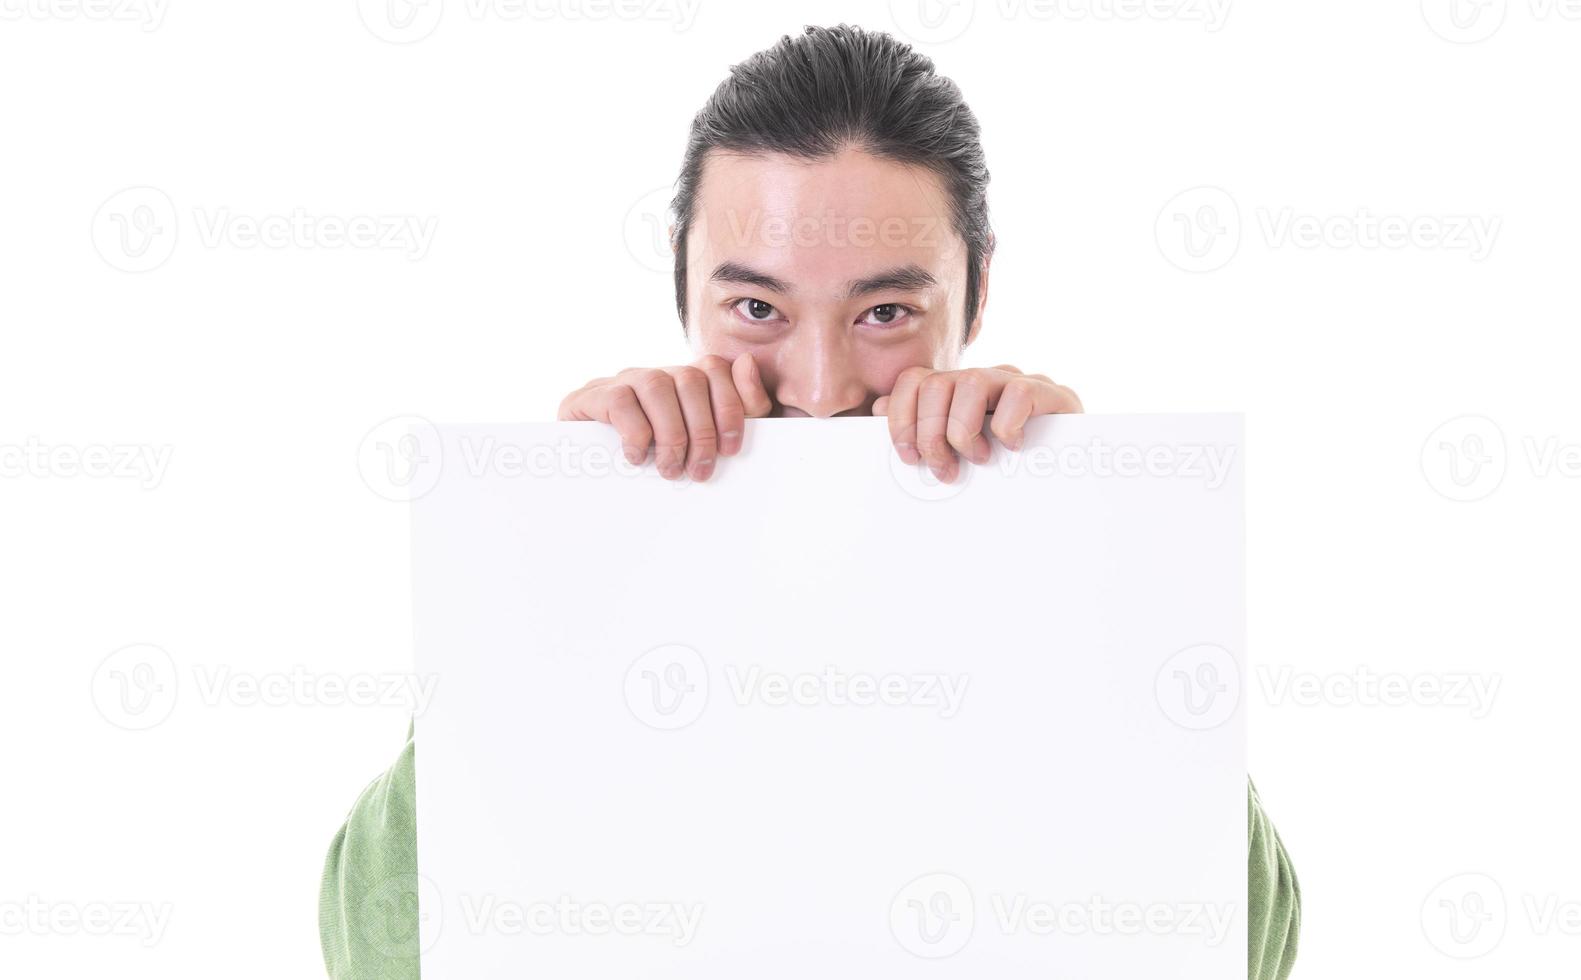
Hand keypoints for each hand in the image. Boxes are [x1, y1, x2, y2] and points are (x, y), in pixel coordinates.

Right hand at [557, 353, 772, 480]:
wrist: (593, 468)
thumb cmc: (658, 457)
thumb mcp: (708, 439)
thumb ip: (743, 404)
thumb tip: (747, 362)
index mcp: (684, 380)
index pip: (716, 369)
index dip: (729, 407)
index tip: (730, 449)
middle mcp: (656, 374)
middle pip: (690, 380)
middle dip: (701, 431)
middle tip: (698, 470)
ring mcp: (623, 382)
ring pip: (656, 385)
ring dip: (670, 433)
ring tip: (669, 468)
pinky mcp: (591, 396)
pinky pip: (620, 400)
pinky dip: (635, 432)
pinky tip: (637, 457)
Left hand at [873, 366, 1082, 483]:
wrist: (1074, 471)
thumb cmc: (1010, 465)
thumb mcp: (960, 449)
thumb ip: (922, 426)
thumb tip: (877, 409)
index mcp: (958, 389)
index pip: (913, 381)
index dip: (902, 419)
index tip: (909, 457)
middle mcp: (984, 379)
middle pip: (936, 383)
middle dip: (931, 433)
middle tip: (946, 468)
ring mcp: (1018, 382)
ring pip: (969, 383)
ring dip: (963, 430)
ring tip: (979, 457)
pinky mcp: (1052, 394)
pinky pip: (1017, 394)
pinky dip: (1006, 425)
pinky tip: (1012, 446)